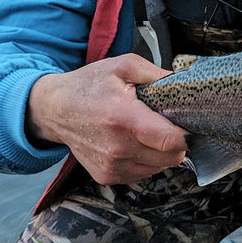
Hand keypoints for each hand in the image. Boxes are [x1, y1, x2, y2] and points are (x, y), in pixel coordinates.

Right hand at [26, 54, 189, 184]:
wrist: (55, 110)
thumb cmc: (89, 86)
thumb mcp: (123, 66)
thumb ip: (156, 73)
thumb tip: (184, 84)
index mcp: (124, 118)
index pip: (171, 141)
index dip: (186, 133)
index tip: (186, 123)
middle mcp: (118, 148)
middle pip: (171, 157)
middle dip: (176, 141)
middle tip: (166, 124)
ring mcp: (111, 166)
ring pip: (159, 167)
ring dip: (161, 152)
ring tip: (146, 132)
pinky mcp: (106, 176)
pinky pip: (143, 173)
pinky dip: (146, 160)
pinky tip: (135, 143)